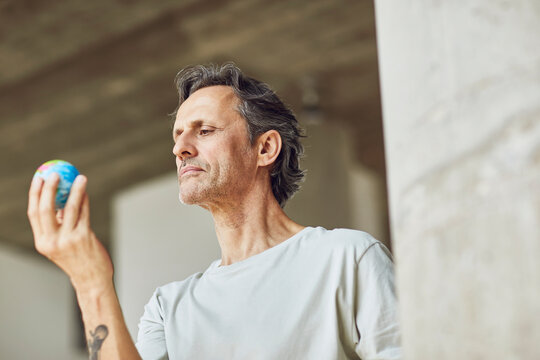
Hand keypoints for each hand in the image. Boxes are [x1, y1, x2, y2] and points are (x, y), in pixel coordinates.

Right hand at [27, 173, 112, 293]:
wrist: (92, 279)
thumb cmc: (77, 259)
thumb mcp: (60, 245)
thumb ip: (57, 225)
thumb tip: (59, 199)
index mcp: (42, 242)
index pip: (33, 213)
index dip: (34, 193)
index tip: (38, 177)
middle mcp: (51, 241)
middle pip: (45, 209)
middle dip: (49, 188)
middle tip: (55, 173)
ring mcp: (67, 240)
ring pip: (68, 208)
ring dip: (75, 190)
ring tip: (80, 177)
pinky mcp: (84, 237)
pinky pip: (84, 214)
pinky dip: (85, 200)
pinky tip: (86, 192)